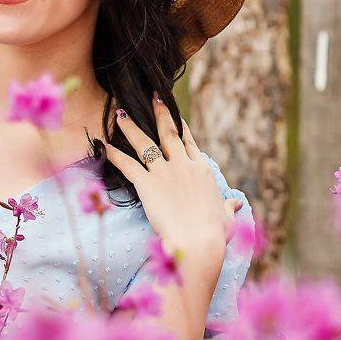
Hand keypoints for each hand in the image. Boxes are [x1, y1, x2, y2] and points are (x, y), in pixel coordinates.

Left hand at [100, 94, 238, 268]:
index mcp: (202, 171)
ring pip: (145, 142)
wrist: (199, 242)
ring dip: (131, 126)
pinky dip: (114, 154)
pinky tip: (104, 145)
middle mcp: (183, 165)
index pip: (190, 143)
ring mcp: (165, 173)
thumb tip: (236, 202)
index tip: (173, 113)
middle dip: (159, 113)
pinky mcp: (148, 184)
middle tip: (151, 97)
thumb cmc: (214, 233)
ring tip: (120, 113)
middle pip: (169, 133)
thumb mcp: (225, 216)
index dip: (181, 127)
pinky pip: (128, 164)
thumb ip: (228, 205)